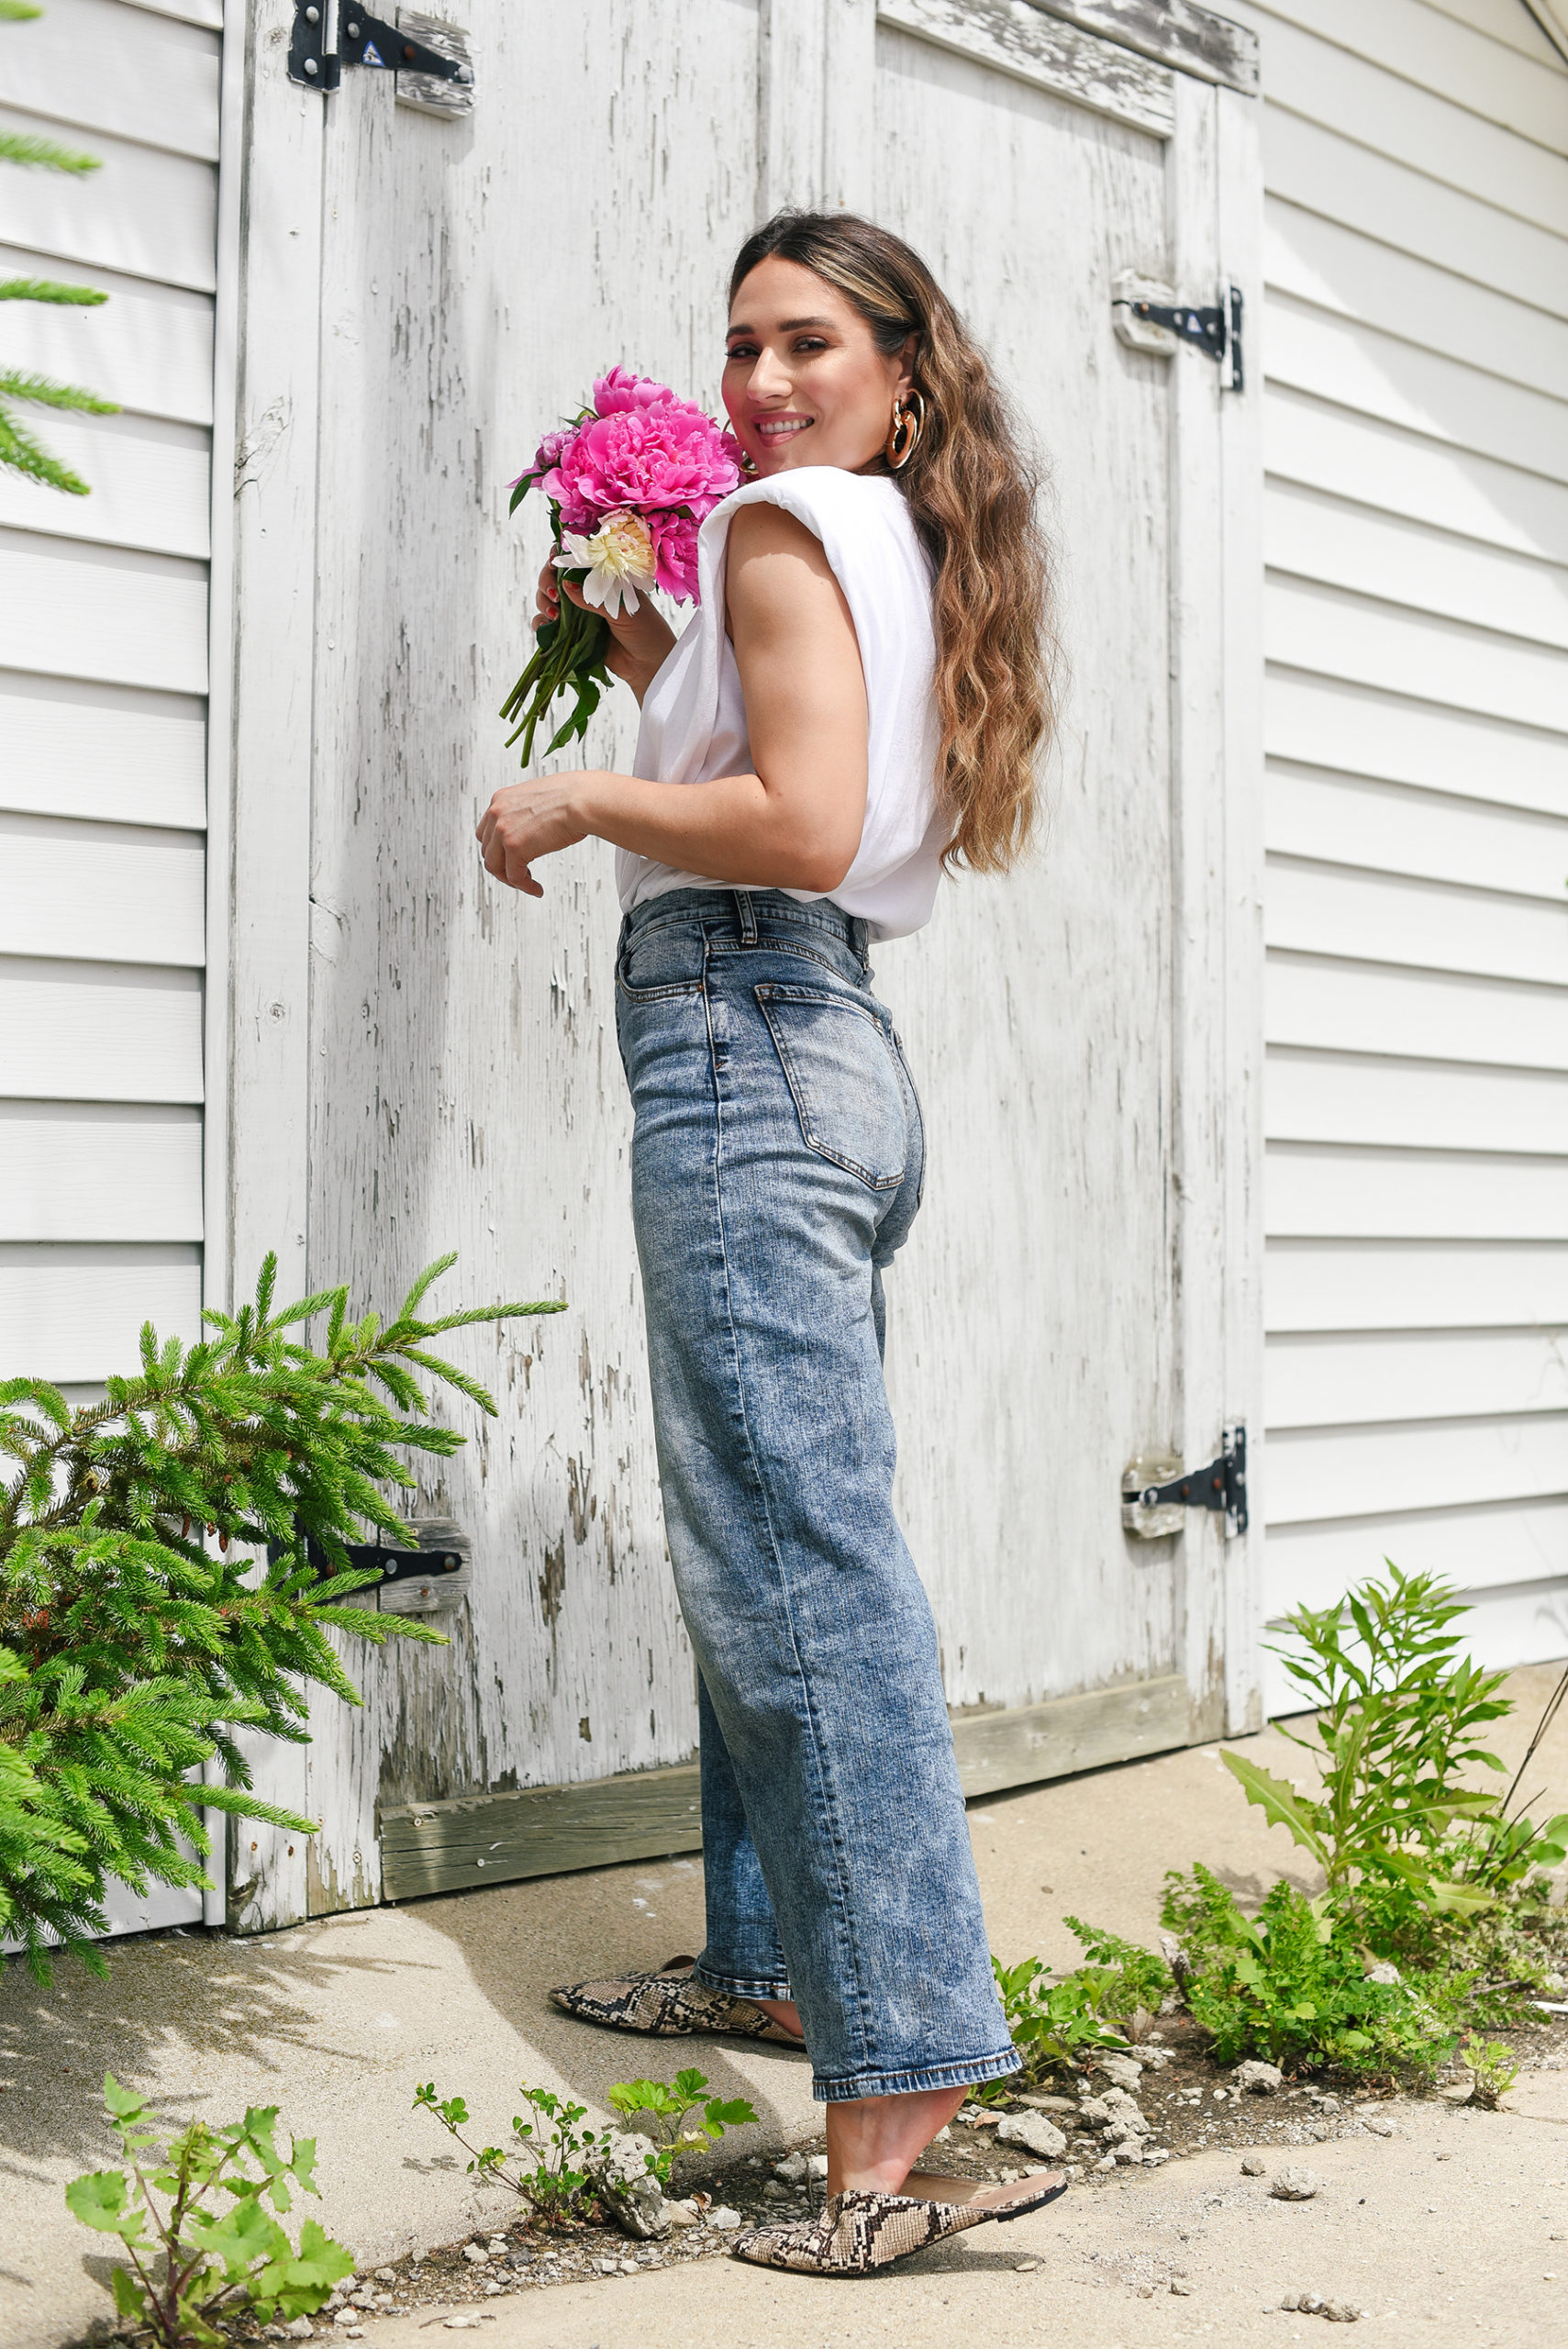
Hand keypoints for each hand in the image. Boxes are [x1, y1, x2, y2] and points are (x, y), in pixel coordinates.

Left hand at [476, 773, 594, 897]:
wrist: (582, 800)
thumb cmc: (572, 797)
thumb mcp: (538, 798)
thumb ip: (526, 812)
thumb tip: (531, 830)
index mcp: (501, 799)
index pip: (486, 831)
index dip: (497, 849)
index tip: (510, 858)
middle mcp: (497, 813)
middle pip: (487, 850)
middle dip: (502, 865)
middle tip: (519, 873)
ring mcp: (503, 830)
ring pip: (494, 866)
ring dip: (510, 878)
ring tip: (527, 883)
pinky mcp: (515, 848)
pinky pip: (514, 876)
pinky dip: (525, 886)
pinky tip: (537, 888)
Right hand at [533, 556, 676, 700]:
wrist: (650, 665)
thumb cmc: (646, 631)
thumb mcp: (623, 609)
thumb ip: (594, 598)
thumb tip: (565, 584)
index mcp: (602, 578)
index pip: (575, 560)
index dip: (560, 557)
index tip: (554, 562)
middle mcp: (587, 592)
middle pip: (554, 577)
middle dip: (547, 581)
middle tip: (554, 595)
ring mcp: (577, 613)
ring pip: (547, 600)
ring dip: (543, 602)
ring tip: (555, 614)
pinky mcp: (571, 635)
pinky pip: (547, 626)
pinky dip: (541, 624)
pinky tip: (548, 626)